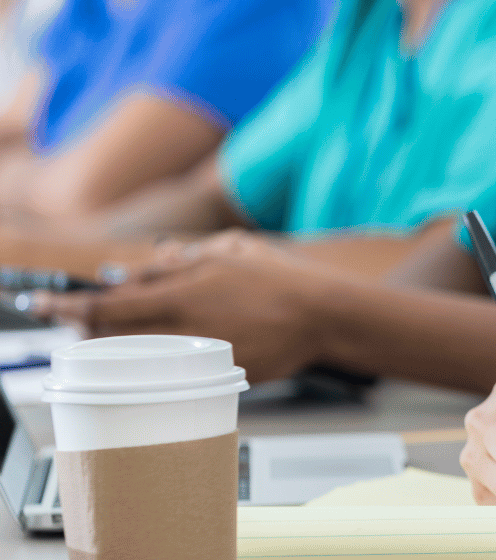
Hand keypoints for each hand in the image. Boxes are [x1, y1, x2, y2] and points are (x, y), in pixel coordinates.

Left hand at [31, 243, 329, 381]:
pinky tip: (164, 355)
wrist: (321, 313)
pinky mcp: (216, 376)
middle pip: (114, 336)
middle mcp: (186, 323)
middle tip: (82, 324)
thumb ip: (182, 260)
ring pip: (136, 358)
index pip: (110, 303)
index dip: (69, 306)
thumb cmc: (279, 277)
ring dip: (119, 348)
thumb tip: (141, 267)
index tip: (43, 304)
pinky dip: (158, 362)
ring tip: (119, 338)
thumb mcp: (230, 250)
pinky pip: (171, 372)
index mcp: (186, 288)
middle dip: (90, 330)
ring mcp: (199, 353)